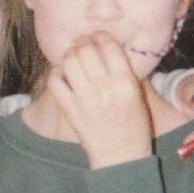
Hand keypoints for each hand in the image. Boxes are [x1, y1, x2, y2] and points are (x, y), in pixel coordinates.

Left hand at [44, 32, 153, 169]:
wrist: (121, 157)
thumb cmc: (135, 126)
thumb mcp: (138, 96)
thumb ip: (126, 72)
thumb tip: (111, 48)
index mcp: (125, 81)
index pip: (108, 45)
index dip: (100, 36)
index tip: (98, 37)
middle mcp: (104, 86)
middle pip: (85, 49)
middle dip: (82, 42)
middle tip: (83, 44)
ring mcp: (85, 98)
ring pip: (69, 61)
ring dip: (70, 55)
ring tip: (73, 57)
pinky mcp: (70, 109)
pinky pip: (55, 81)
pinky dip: (57, 73)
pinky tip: (63, 74)